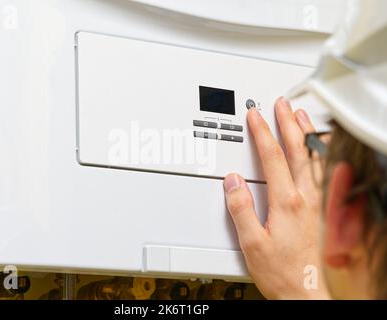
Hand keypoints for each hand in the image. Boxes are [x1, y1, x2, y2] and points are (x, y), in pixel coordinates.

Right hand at [224, 97, 329, 298]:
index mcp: (286, 202)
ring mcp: (318, 203)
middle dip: (287, 123)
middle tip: (281, 104)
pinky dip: (321, 154)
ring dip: (306, 134)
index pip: (272, 157)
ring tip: (300, 115)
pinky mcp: (324, 210)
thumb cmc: (281, 272)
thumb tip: (233, 182)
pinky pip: (325, 174)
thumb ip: (240, 209)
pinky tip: (320, 149)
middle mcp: (305, 198)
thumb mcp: (251, 243)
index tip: (255, 116)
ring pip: (314, 158)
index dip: (262, 133)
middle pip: (296, 151)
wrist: (306, 292)